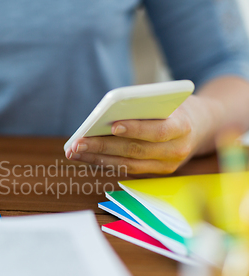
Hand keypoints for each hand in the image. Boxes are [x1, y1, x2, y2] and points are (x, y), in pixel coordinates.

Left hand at [65, 95, 212, 173]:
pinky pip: (126, 169)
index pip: (158, 131)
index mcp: (183, 128)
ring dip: (97, 158)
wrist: (203, 127)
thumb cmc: (177, 108)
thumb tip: (107, 114)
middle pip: (135, 150)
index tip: (113, 125)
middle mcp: (176, 151)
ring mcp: (166, 166)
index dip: (136, 129)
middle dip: (103, 146)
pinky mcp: (155, 173)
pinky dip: (104, 162)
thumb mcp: (168, 100)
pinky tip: (85, 156)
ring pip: (127, 164)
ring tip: (74, 151)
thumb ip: (144, 106)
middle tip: (77, 142)